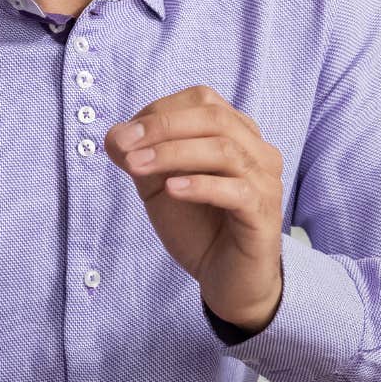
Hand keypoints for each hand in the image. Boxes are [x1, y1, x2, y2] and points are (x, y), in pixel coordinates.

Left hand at [106, 86, 285, 331]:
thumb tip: (115, 135)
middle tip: (124, 145)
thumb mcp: (159, 186)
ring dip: (173, 153)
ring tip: (135, 167)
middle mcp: (258, 151)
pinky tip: (172, 190)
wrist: (225, 280)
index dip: (160, 111)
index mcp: (237, 134)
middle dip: (162, 127)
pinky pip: (237, 191)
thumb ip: (141, 157)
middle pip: (214, 118)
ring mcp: (265, 182)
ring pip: (224, 150)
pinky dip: (201, 185)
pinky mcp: (265, 215)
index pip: (202, 101)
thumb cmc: (197, 227)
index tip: (122, 135)